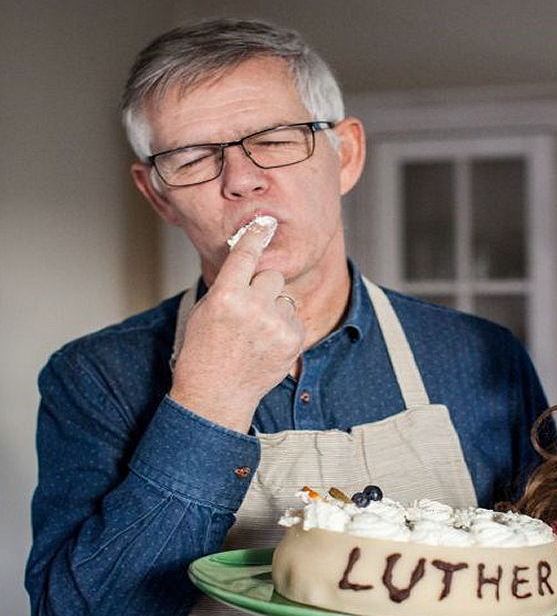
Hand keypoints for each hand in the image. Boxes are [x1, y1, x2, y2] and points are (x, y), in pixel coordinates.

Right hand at [169, 222, 304, 431]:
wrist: (216, 393)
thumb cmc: (204, 351)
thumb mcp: (204, 311)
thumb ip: (227, 285)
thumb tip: (245, 261)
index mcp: (226, 296)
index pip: (245, 255)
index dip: (256, 236)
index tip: (266, 222)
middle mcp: (253, 307)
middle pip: (271, 275)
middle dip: (263, 286)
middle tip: (249, 308)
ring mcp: (276, 324)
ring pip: (284, 297)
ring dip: (273, 308)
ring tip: (255, 332)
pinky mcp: (293, 339)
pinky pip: (294, 317)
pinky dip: (283, 326)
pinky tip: (266, 342)